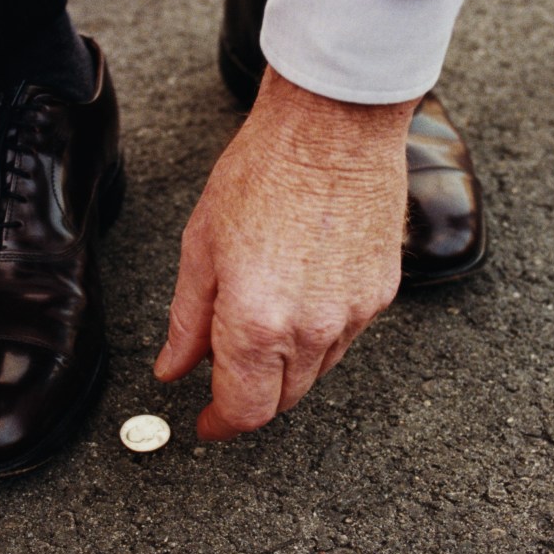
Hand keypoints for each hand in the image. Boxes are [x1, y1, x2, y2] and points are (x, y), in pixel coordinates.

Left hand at [154, 65, 418, 439]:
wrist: (333, 128)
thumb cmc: (263, 172)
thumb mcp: (201, 248)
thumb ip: (187, 321)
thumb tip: (173, 369)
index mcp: (256, 323)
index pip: (244, 409)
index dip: (220, 425)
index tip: (207, 424)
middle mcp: (311, 330)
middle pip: (282, 401)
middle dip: (251, 398)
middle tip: (225, 377)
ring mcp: (353, 315)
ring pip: (316, 373)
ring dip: (285, 369)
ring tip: (260, 325)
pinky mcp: (380, 295)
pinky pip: (345, 339)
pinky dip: (318, 336)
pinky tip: (298, 298)